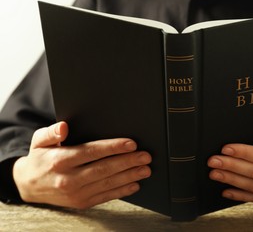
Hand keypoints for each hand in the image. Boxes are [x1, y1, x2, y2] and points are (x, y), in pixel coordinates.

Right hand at [13, 121, 151, 208]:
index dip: (113, 147)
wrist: (28, 186)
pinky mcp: (81, 203)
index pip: (92, 152)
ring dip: (129, 176)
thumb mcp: (39, 141)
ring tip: (145, 170)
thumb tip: (64, 127)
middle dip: (128, 162)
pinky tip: (134, 184)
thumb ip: (51, 132)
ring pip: (108, 183)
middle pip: (104, 168)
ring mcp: (76, 193)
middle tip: (146, 156)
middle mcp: (68, 178)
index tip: (131, 143)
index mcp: (60, 160)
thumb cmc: (40, 158)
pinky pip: (105, 196)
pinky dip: (122, 191)